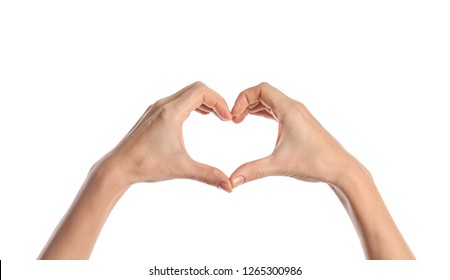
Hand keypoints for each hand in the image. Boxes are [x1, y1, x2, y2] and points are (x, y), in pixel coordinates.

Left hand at [97, 81, 232, 191]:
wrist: (118, 167)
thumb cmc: (146, 165)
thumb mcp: (181, 168)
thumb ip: (208, 175)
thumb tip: (230, 186)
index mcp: (171, 112)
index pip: (201, 91)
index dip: (219, 102)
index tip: (227, 119)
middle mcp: (163, 105)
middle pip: (196, 89)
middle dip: (214, 100)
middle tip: (225, 117)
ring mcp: (156, 108)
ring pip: (186, 93)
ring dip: (203, 102)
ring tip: (216, 117)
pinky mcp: (152, 114)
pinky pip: (177, 100)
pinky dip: (192, 104)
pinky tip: (198, 117)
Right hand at [229, 82, 360, 187]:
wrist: (341, 169)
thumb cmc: (316, 163)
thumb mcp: (279, 165)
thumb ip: (253, 170)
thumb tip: (232, 181)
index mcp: (289, 110)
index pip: (261, 89)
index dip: (243, 98)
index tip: (234, 117)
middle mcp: (294, 108)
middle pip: (264, 92)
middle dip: (245, 103)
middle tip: (234, 120)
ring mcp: (298, 115)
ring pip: (270, 101)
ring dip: (253, 107)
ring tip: (239, 121)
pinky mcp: (300, 123)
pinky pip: (277, 110)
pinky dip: (263, 112)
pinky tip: (255, 121)